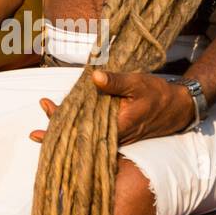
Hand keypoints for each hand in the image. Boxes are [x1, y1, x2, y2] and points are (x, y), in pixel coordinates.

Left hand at [30, 69, 194, 144]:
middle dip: (58, 131)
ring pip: (86, 137)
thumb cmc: (157, 94)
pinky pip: (94, 134)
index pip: (84, 129)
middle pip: (80, 137)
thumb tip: (94, 76)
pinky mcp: (117, 135)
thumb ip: (116, 81)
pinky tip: (67, 119)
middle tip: (37, 125)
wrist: (177, 108)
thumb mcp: (137, 83)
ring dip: (66, 129)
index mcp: (116, 126)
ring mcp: (115, 138)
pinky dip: (80, 128)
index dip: (63, 125)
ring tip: (46, 114)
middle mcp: (114, 137)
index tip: (47, 114)